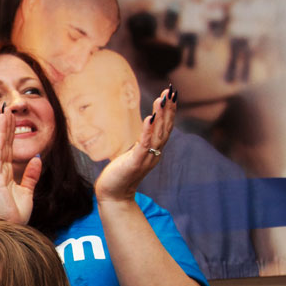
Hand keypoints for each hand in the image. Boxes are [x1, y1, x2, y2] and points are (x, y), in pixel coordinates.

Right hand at [0, 104, 41, 223]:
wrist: (10, 228)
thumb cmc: (15, 213)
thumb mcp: (28, 191)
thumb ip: (31, 175)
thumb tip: (37, 159)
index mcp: (5, 172)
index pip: (8, 148)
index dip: (10, 132)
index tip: (13, 116)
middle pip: (3, 144)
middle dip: (6, 126)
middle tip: (8, 108)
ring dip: (2, 131)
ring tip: (4, 115)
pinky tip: (1, 136)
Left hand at [94, 85, 175, 201]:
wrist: (113, 195)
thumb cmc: (120, 174)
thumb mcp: (134, 154)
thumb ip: (142, 142)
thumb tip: (146, 128)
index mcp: (154, 150)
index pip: (165, 127)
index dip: (169, 111)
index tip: (171, 93)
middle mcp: (154, 153)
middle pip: (165, 128)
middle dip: (169, 109)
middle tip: (171, 91)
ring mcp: (146, 158)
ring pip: (157, 134)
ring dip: (160, 116)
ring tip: (162, 99)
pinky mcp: (135, 163)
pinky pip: (144, 145)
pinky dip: (147, 131)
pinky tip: (149, 118)